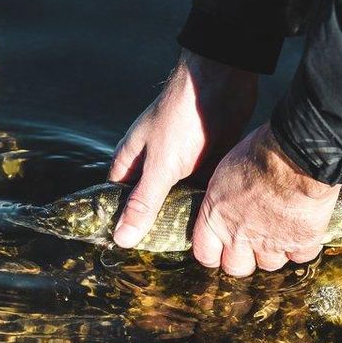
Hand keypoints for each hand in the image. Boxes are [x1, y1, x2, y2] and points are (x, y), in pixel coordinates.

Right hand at [108, 49, 256, 247]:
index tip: (129, 257)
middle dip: (157, 229)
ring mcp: (179, 168)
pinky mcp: (204, 167)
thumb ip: (144, 203)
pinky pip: (200, 196)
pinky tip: (212, 231)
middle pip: (149, 207)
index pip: (119, 204)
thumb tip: (121, 239)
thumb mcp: (160, 165)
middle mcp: (152, 168)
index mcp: (130, 164)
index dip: (122, 228)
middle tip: (165, 259)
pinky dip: (204, 209)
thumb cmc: (181, 118)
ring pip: (176, 204)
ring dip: (183, 221)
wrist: (222, 83)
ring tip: (191, 252)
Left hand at [192, 124, 339, 275]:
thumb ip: (223, 199)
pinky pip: (300, 256)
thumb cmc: (259, 154)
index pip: (205, 254)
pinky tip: (303, 229)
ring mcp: (271, 244)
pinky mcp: (300, 243)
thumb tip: (226, 204)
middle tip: (252, 245)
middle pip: (236, 268)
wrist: (296, 156)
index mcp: (215, 218)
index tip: (220, 249)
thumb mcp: (226, 172)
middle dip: (243, 260)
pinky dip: (303, 246)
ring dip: (274, 252)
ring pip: (270, 265)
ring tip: (281, 231)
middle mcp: (240, 236)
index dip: (213, 254)